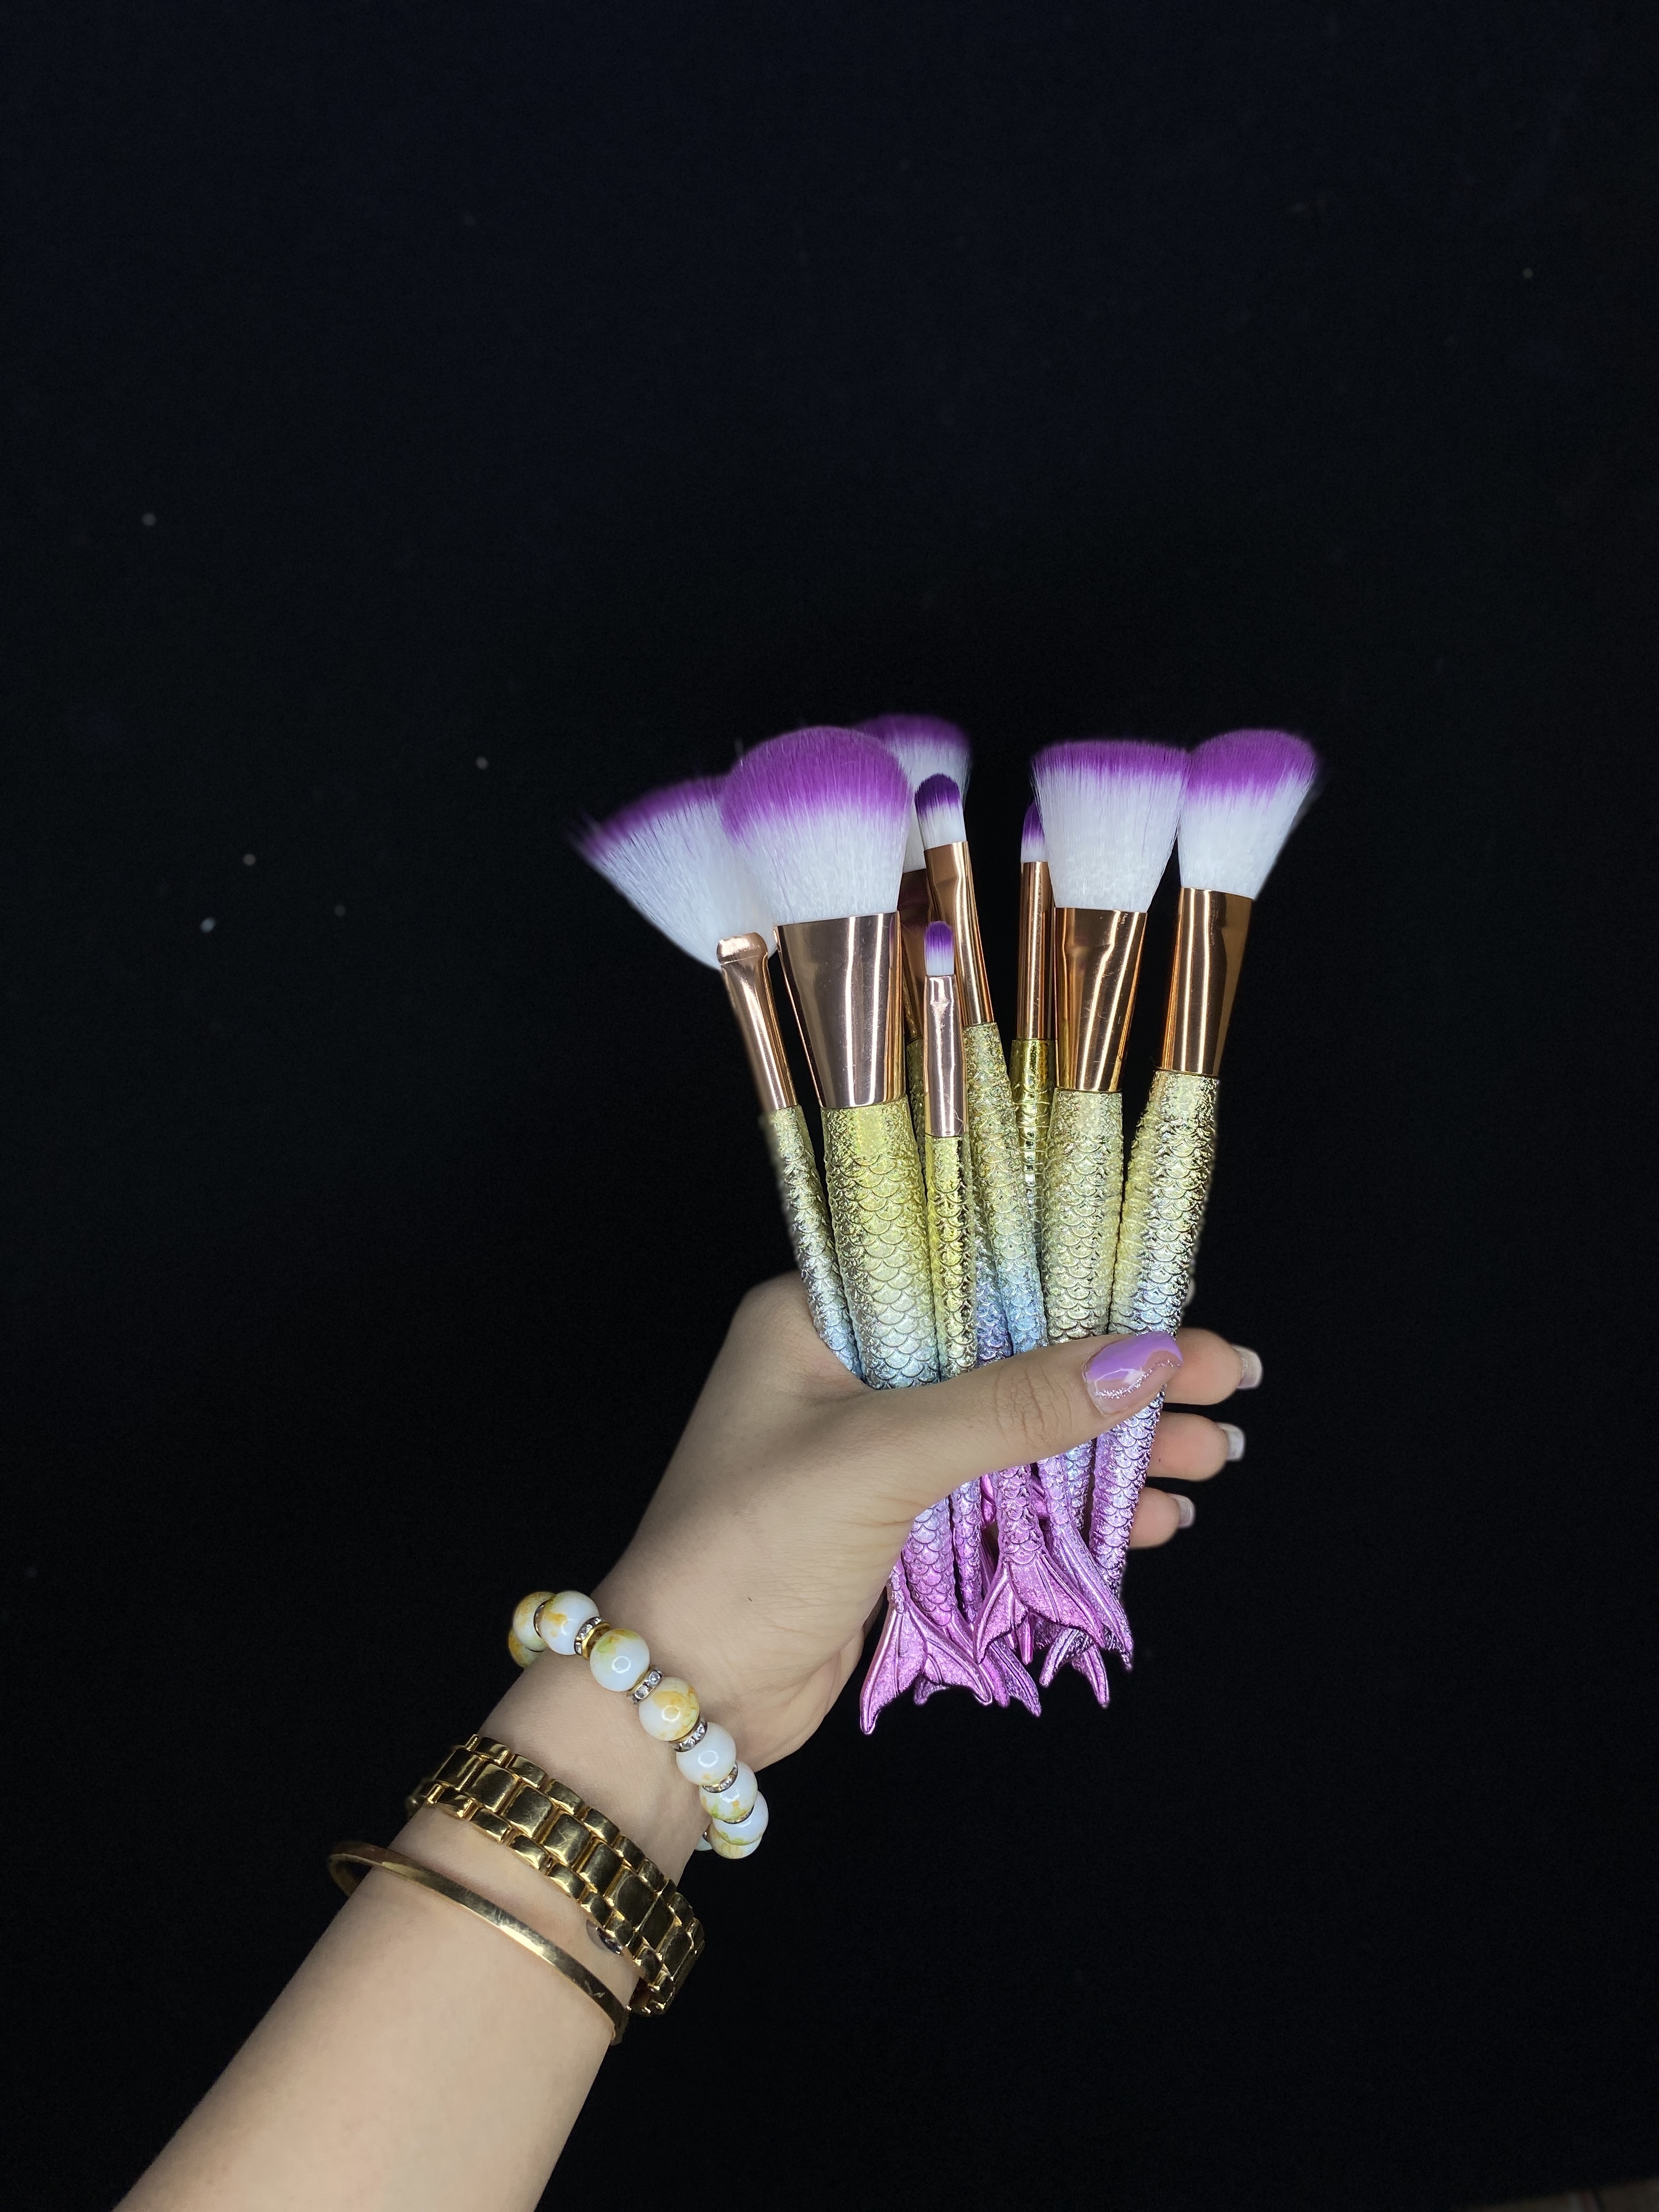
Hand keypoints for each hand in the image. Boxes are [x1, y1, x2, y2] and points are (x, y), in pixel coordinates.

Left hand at [592, 1273, 1257, 1770]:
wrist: (679, 1697)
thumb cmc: (750, 1551)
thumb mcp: (885, 1459)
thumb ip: (1013, 1407)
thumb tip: (1146, 1359)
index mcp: (819, 1314)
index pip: (967, 1263)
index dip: (1076, 1277)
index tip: (1174, 1295)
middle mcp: (850, 1367)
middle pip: (1013, 1347)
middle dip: (1120, 1371)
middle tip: (1229, 1380)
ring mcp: (878, 1448)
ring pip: (1022, 1426)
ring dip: (1114, 1443)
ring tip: (1214, 1453)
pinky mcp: (901, 1521)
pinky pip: (1009, 1493)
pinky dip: (1079, 1503)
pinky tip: (1156, 1516)